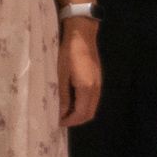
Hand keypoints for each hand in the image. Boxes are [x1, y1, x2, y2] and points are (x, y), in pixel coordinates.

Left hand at [59, 12, 103, 127]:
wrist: (82, 34)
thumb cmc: (68, 53)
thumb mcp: (61, 75)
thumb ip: (63, 96)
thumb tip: (61, 113)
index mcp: (86, 89)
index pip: (81, 114)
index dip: (69, 121)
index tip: (57, 122)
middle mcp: (96, 89)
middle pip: (89, 114)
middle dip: (76, 120)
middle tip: (61, 118)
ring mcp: (99, 84)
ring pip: (92, 107)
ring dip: (80, 112)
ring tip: (65, 110)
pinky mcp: (98, 79)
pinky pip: (93, 98)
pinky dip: (84, 104)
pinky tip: (72, 98)